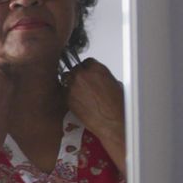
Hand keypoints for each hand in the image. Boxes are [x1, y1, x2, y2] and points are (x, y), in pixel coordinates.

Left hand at [64, 58, 125, 174]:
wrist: (112, 121)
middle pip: (75, 69)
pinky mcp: (67, 97)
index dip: (87, 69)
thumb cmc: (118, 105)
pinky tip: (77, 100)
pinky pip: (64, 92)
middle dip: (78, 76)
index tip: (88, 74)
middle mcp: (83, 74)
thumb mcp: (114, 84)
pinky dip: (68, 94)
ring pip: (66, 79)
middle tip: (83, 85)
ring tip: (79, 93)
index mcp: (97, 68)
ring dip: (71, 84)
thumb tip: (98, 78)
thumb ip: (102, 77)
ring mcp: (73, 85)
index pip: (87, 61)